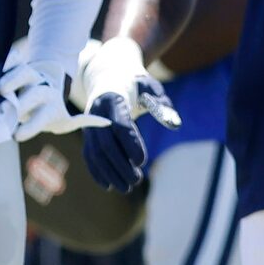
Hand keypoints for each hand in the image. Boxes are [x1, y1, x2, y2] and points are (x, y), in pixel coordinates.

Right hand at [73, 37, 177, 191]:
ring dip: (110, 172)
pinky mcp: (88, 134)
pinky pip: (89, 155)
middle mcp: (96, 114)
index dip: (130, 145)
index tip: (143, 161)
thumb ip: (162, 104)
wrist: (109, 76)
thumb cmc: (135, 83)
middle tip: (137, 181)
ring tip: (126, 188)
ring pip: (95, 153)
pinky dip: (97, 171)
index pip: (120, 126)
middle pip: (106, 144)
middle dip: (120, 165)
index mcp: (113, 100)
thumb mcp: (151, 87)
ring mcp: (89, 125)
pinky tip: (108, 185)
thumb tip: (175, 124)